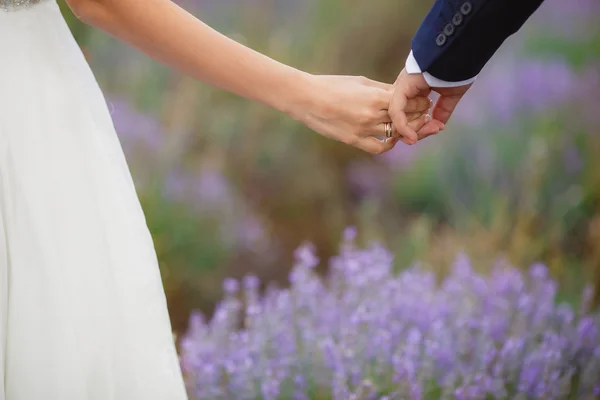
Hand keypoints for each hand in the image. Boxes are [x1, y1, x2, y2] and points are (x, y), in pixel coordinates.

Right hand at [293, 75, 434, 153]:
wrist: (306, 99)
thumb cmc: (332, 85)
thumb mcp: (360, 81)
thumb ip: (382, 89)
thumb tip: (401, 93)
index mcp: (375, 96)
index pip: (407, 102)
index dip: (419, 103)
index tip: (424, 102)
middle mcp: (372, 115)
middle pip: (405, 119)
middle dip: (419, 117)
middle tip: (425, 115)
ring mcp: (363, 130)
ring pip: (396, 135)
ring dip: (407, 131)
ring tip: (412, 126)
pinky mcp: (353, 140)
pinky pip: (379, 147)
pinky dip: (390, 144)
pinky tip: (393, 139)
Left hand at [389, 68, 470, 142]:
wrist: (459, 52)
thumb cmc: (458, 68)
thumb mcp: (451, 93)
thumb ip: (443, 109)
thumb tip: (438, 125)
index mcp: (415, 88)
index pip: (410, 112)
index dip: (419, 126)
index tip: (434, 130)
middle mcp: (405, 88)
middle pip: (402, 117)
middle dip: (416, 130)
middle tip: (430, 133)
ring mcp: (401, 87)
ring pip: (398, 117)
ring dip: (410, 131)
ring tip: (420, 137)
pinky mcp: (401, 87)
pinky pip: (396, 111)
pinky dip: (403, 127)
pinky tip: (412, 137)